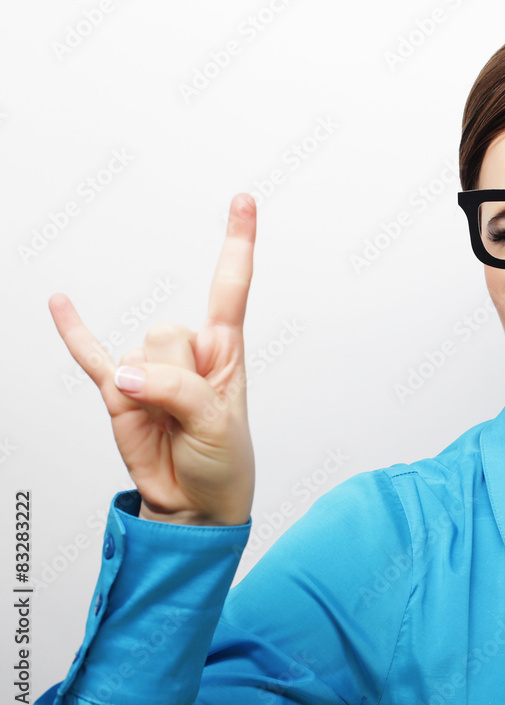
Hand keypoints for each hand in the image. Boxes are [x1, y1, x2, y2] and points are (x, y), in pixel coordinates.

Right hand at [49, 194, 256, 525]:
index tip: (244, 199)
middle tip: (189, 412)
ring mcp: (149, 369)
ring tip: (168, 422)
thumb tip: (124, 376)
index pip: (230, 286)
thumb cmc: (223, 461)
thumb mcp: (219, 425)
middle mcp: (186, 351)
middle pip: (168, 330)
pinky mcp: (118, 392)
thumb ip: (177, 392)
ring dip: (150, 391)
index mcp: (225, 350)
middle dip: (177, 373)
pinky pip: (90, 355)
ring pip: (136, 353)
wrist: (195, 504)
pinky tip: (60, 304)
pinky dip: (75, 332)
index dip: (238, 242)